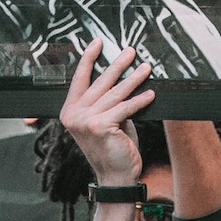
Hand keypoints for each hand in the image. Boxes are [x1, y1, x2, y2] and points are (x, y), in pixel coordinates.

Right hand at [60, 37, 154, 185]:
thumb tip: (119, 75)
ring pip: (115, 93)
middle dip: (118, 64)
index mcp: (69, 111)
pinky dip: (140, 100)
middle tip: (130, 51)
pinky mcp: (101, 126)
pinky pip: (125, 108)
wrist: (115, 177)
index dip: (88, 58)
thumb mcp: (103, 120)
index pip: (79, 78)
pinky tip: (150, 93)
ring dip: (133, 78)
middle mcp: (73, 115)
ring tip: (145, 68)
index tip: (97, 42)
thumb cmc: (111, 147)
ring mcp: (85, 121)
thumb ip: (105, 101)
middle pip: (100, 82)